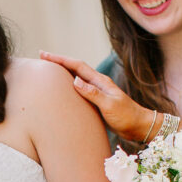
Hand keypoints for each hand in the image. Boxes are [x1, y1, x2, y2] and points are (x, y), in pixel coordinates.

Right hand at [40, 50, 154, 141]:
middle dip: (58, 62)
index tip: (44, 54)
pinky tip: (63, 90)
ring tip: (48, 71)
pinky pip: (78, 90)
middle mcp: (97, 84)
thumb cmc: (127, 116)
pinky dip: (68, 86)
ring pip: (76, 78)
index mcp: (100, 81)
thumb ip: (93, 93)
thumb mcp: (109, 105)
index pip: (76, 66)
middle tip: (41, 58)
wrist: (139, 126)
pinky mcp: (96, 102)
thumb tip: (74, 81)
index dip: (60, 59)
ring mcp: (97, 92)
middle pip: (74, 68)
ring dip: (62, 73)